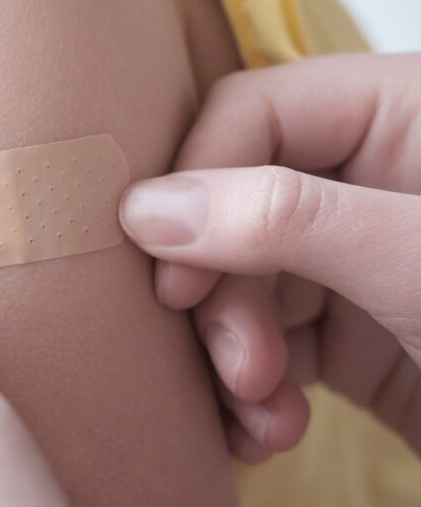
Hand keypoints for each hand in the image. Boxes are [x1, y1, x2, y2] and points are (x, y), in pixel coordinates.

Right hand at [118, 53, 420, 461]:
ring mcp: (352, 257)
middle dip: (224, 294)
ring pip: (237, 282)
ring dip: (232, 355)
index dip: (197, 183)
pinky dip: (251, 389)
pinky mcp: (347, 328)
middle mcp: (363, 178)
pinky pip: (263, 341)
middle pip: (232, 207)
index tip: (170, 270)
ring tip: (259, 412)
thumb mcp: (419, 261)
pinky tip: (266, 427)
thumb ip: (284, 219)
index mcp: (397, 113)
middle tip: (236, 363)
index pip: (254, 113)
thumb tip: (148, 209)